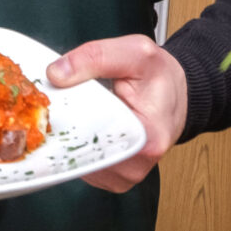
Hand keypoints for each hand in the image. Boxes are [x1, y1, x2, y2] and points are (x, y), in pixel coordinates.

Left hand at [46, 35, 187, 192]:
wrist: (173, 92)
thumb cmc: (158, 76)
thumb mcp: (133, 52)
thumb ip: (95, 57)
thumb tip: (56, 74)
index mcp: (147, 139)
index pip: (94, 141)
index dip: (69, 121)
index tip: (57, 105)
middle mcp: (137, 165)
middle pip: (82, 155)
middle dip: (65, 130)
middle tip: (62, 105)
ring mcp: (125, 175)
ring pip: (79, 163)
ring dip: (69, 139)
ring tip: (78, 114)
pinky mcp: (114, 178)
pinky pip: (84, 166)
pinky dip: (76, 147)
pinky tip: (83, 128)